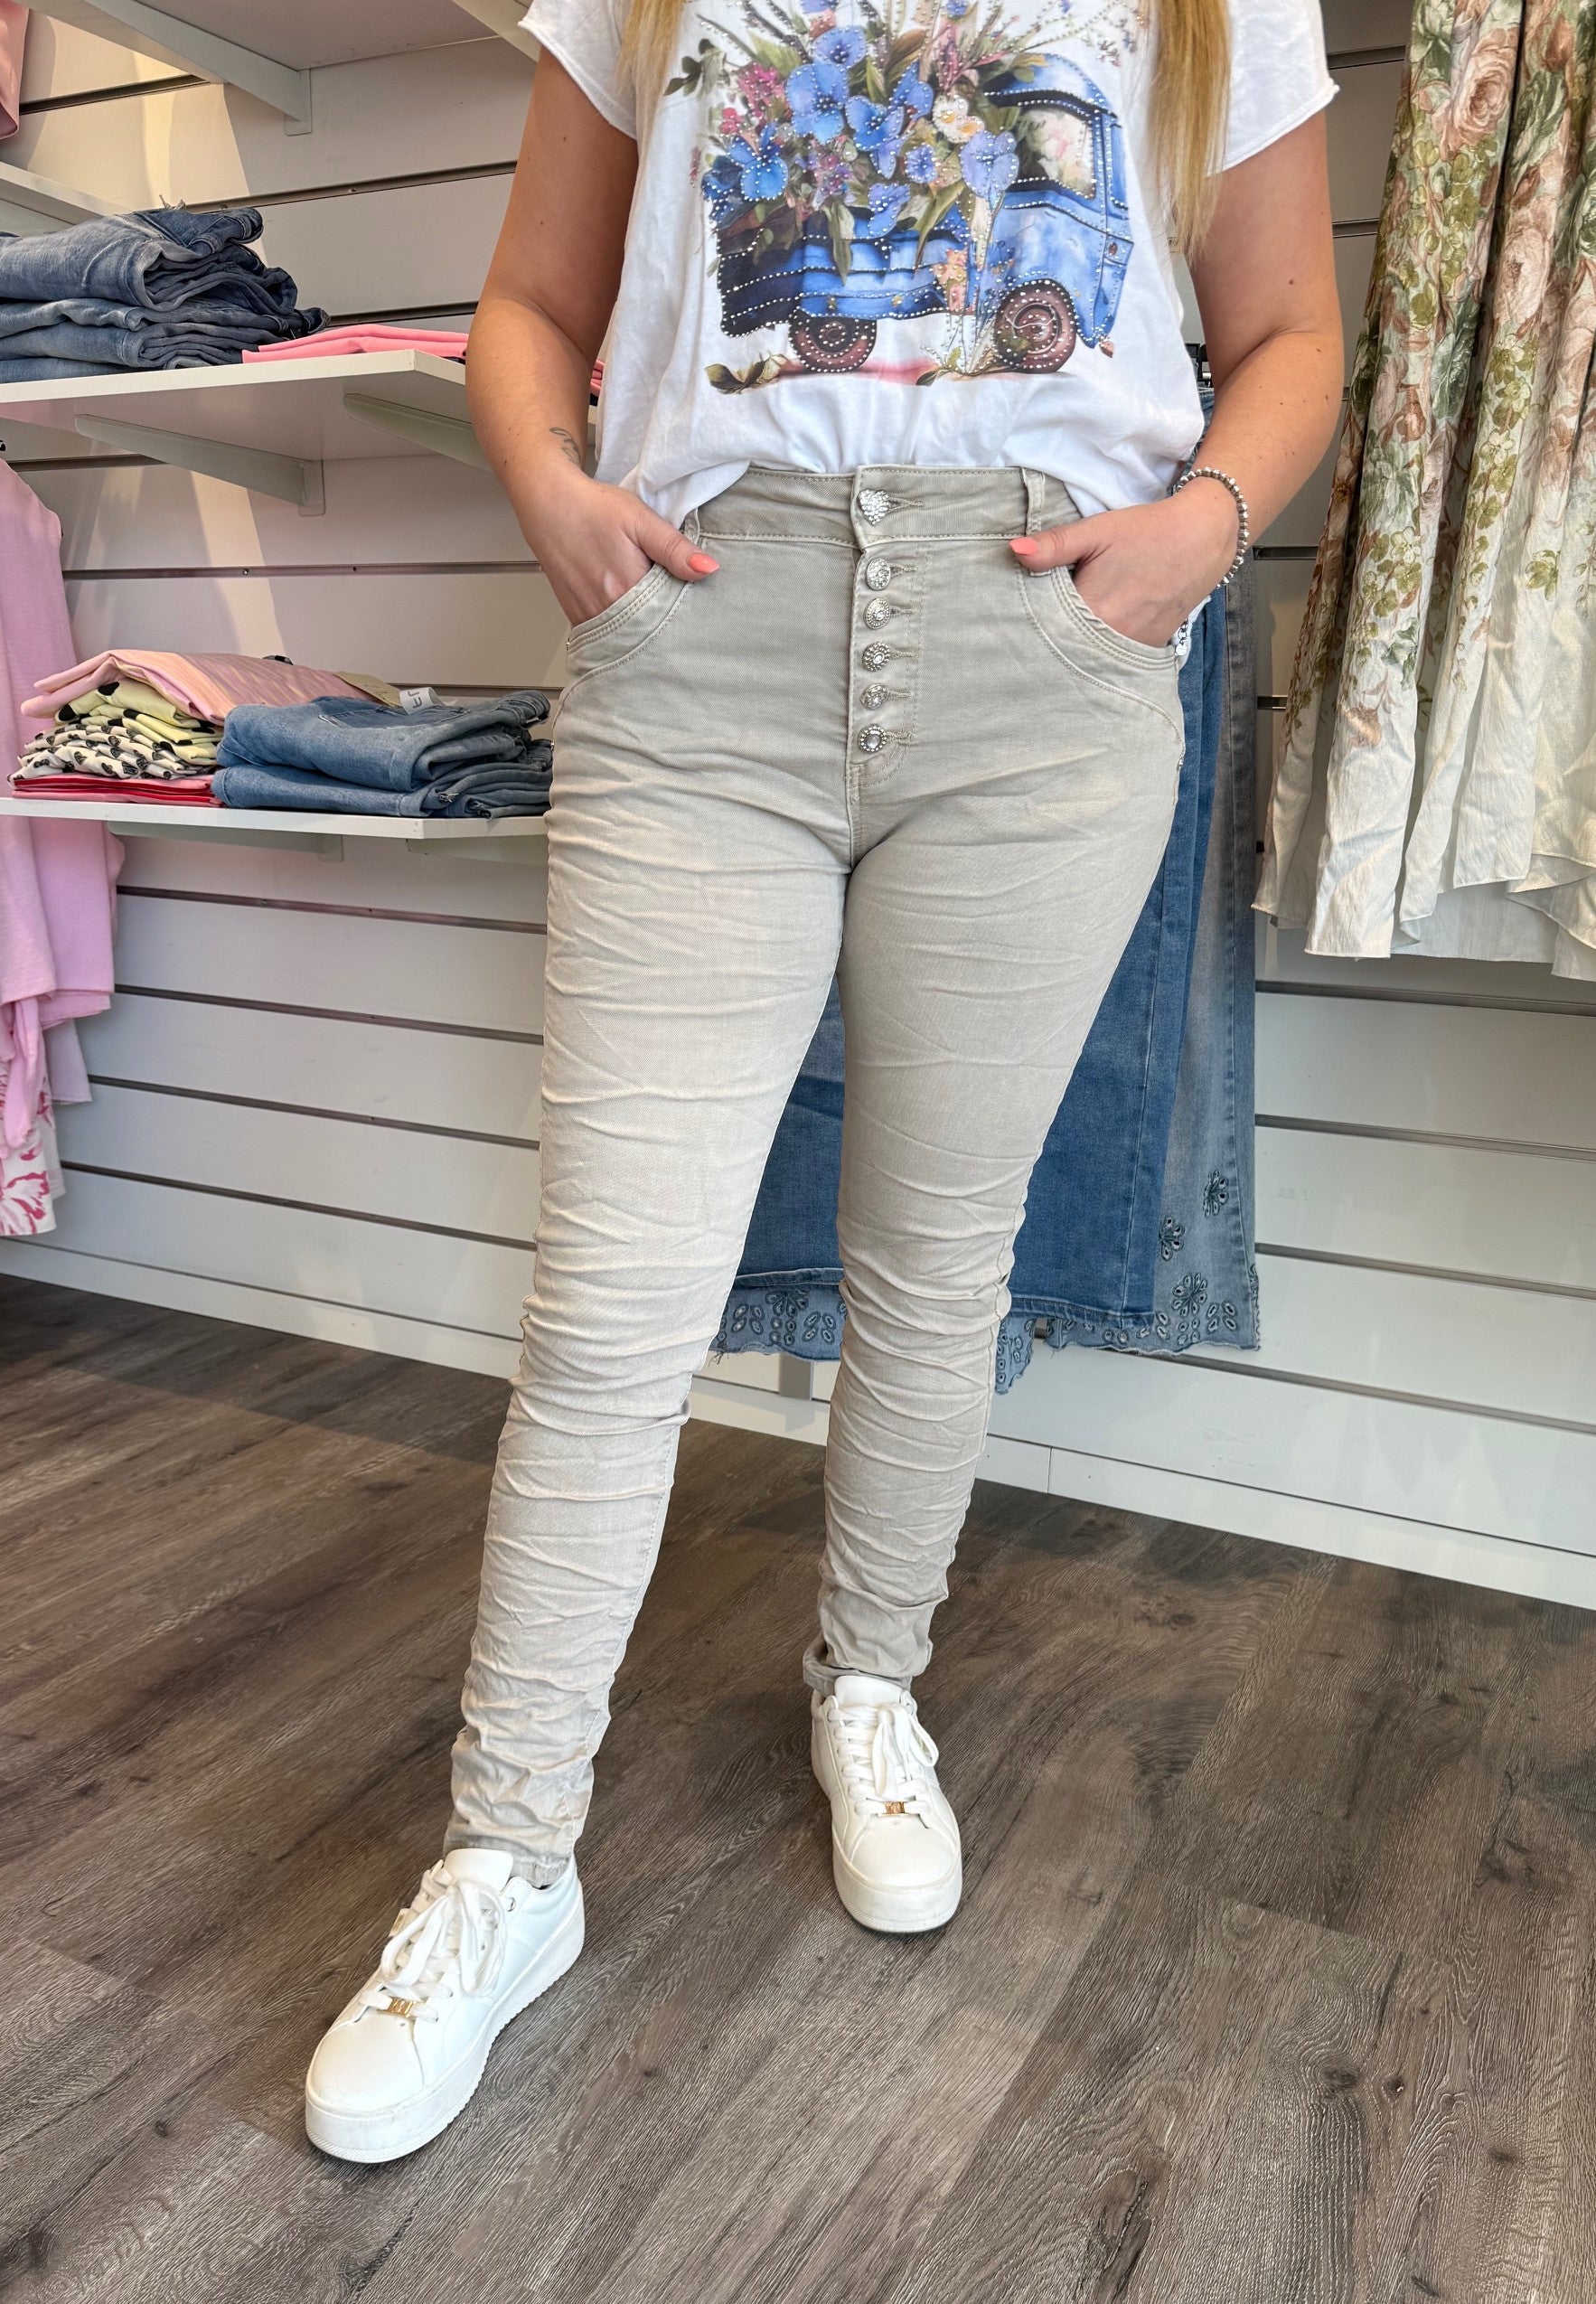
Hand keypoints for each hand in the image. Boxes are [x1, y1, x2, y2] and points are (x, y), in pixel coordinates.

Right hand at [524, 465, 717, 626]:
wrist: (548, 504)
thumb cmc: (593, 508)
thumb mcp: (641, 520)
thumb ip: (674, 549)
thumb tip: (709, 570)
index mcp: (630, 588)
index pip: (672, 612)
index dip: (685, 604)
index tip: (691, 592)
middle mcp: (609, 611)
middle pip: (651, 628)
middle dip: (665, 617)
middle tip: (671, 595)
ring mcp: (591, 617)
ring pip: (630, 633)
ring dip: (644, 623)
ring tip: (647, 598)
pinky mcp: (577, 616)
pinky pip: (608, 633)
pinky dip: (622, 625)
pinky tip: (627, 606)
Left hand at [1010, 481, 1238, 646]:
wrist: (1201, 540)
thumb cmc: (1145, 532)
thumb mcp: (1096, 531)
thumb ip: (1054, 546)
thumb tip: (1013, 550)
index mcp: (1093, 612)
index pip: (1044, 629)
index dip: (1028, 622)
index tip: (1014, 616)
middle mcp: (1111, 639)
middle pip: (1065, 647)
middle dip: (1048, 637)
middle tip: (1029, 626)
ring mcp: (1131, 649)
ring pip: (1088, 655)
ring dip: (1073, 645)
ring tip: (1062, 629)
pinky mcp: (1146, 650)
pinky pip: (1111, 657)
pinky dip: (1098, 648)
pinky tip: (1090, 634)